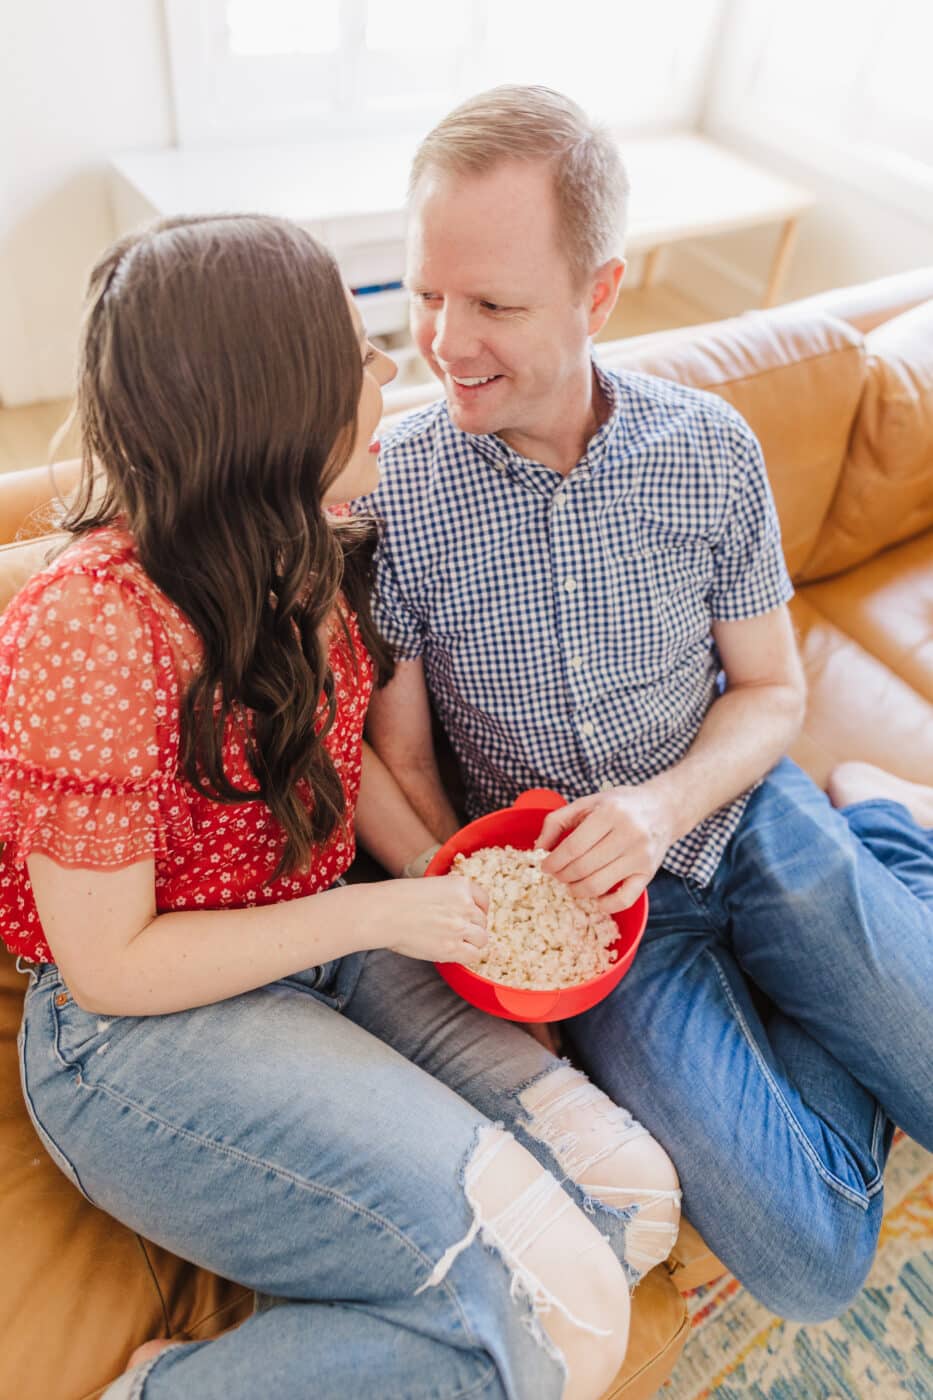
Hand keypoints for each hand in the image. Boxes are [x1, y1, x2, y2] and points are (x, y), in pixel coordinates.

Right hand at [378, 875, 489, 963]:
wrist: (384, 912)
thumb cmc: (397, 899)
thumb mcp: (430, 887)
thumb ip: (449, 898)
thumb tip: (457, 914)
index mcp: (460, 885)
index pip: (483, 899)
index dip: (478, 911)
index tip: (471, 917)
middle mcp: (465, 904)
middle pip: (482, 921)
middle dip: (472, 927)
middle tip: (456, 933)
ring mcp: (460, 926)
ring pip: (482, 939)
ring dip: (471, 942)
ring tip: (455, 944)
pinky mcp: (452, 947)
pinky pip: (474, 955)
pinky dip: (467, 956)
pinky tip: (454, 953)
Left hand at [537, 782, 674, 912]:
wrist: (663, 809)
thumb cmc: (620, 805)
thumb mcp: (587, 802)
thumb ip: (557, 821)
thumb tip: (537, 849)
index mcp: (610, 813)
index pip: (573, 847)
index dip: (553, 861)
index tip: (545, 866)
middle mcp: (629, 834)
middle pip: (583, 868)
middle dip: (562, 876)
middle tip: (556, 875)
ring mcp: (641, 856)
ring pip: (598, 885)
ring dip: (577, 890)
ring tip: (571, 883)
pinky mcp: (648, 874)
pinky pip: (624, 900)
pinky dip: (605, 904)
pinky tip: (595, 897)